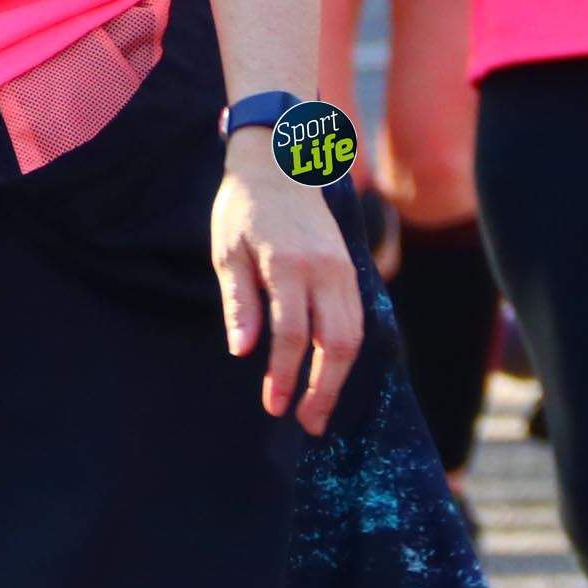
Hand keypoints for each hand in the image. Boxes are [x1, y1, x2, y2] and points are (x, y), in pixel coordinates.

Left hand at [211, 148, 364, 433]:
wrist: (280, 164)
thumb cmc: (243, 209)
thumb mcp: (228, 252)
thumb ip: (240, 301)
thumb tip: (243, 351)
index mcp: (288, 265)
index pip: (291, 334)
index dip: (283, 375)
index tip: (273, 405)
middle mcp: (324, 270)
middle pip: (335, 342)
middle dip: (323, 388)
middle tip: (308, 423)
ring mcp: (344, 269)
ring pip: (354, 335)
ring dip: (339, 376)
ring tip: (320, 408)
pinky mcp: (352, 270)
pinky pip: (359, 319)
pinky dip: (348, 352)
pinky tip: (331, 373)